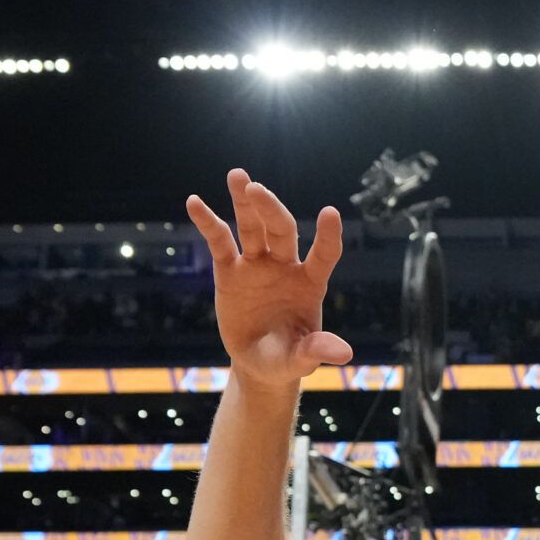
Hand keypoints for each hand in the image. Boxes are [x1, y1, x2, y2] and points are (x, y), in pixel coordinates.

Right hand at [186, 169, 351, 390]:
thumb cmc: (287, 359)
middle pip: (282, 231)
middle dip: (270, 210)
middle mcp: (285, 267)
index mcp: (310, 284)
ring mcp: (257, 265)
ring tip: (238, 176)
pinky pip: (219, 242)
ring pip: (252, 227)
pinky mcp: (230, 271)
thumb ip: (317, 351)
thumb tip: (345, 353)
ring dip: (245, 202)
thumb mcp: (301, 360)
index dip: (328, 236)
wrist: (259, 363)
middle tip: (256, 190)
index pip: (324, 254)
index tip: (330, 213)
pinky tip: (194, 202)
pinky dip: (208, 222)